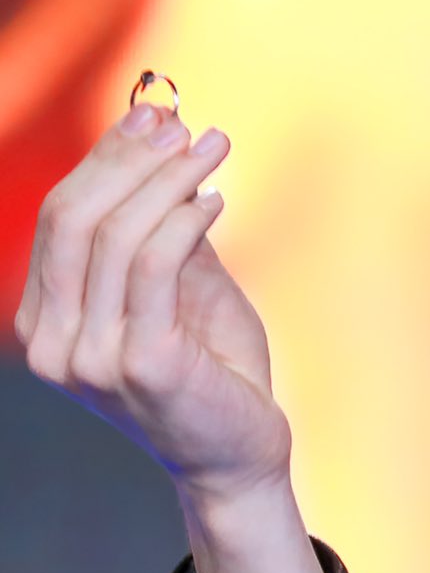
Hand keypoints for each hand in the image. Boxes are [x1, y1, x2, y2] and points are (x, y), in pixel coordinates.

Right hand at [16, 100, 292, 507]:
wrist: (240, 457)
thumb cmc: (213, 373)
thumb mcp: (180, 289)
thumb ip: (159, 229)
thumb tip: (161, 140)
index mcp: (45, 323)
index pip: (59, 219)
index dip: (104, 158)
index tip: (151, 114)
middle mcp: (53, 343)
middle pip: (73, 218)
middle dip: (128, 158)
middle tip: (181, 124)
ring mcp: (90, 358)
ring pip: (114, 235)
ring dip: (167, 179)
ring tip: (212, 151)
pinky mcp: (141, 364)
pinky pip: (154, 265)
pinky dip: (184, 219)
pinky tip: (215, 201)